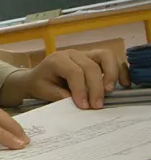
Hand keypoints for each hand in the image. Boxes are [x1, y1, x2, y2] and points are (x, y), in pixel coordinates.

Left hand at [13, 49, 129, 109]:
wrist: (36, 77)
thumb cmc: (40, 84)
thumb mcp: (44, 91)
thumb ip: (60, 96)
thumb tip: (81, 102)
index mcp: (57, 60)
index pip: (74, 72)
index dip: (81, 90)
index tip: (84, 106)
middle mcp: (72, 53)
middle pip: (91, 66)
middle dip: (96, 87)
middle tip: (96, 105)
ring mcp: (84, 53)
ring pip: (105, 56)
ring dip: (111, 74)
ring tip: (109, 92)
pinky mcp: (94, 57)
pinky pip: (111, 59)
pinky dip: (119, 70)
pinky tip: (123, 84)